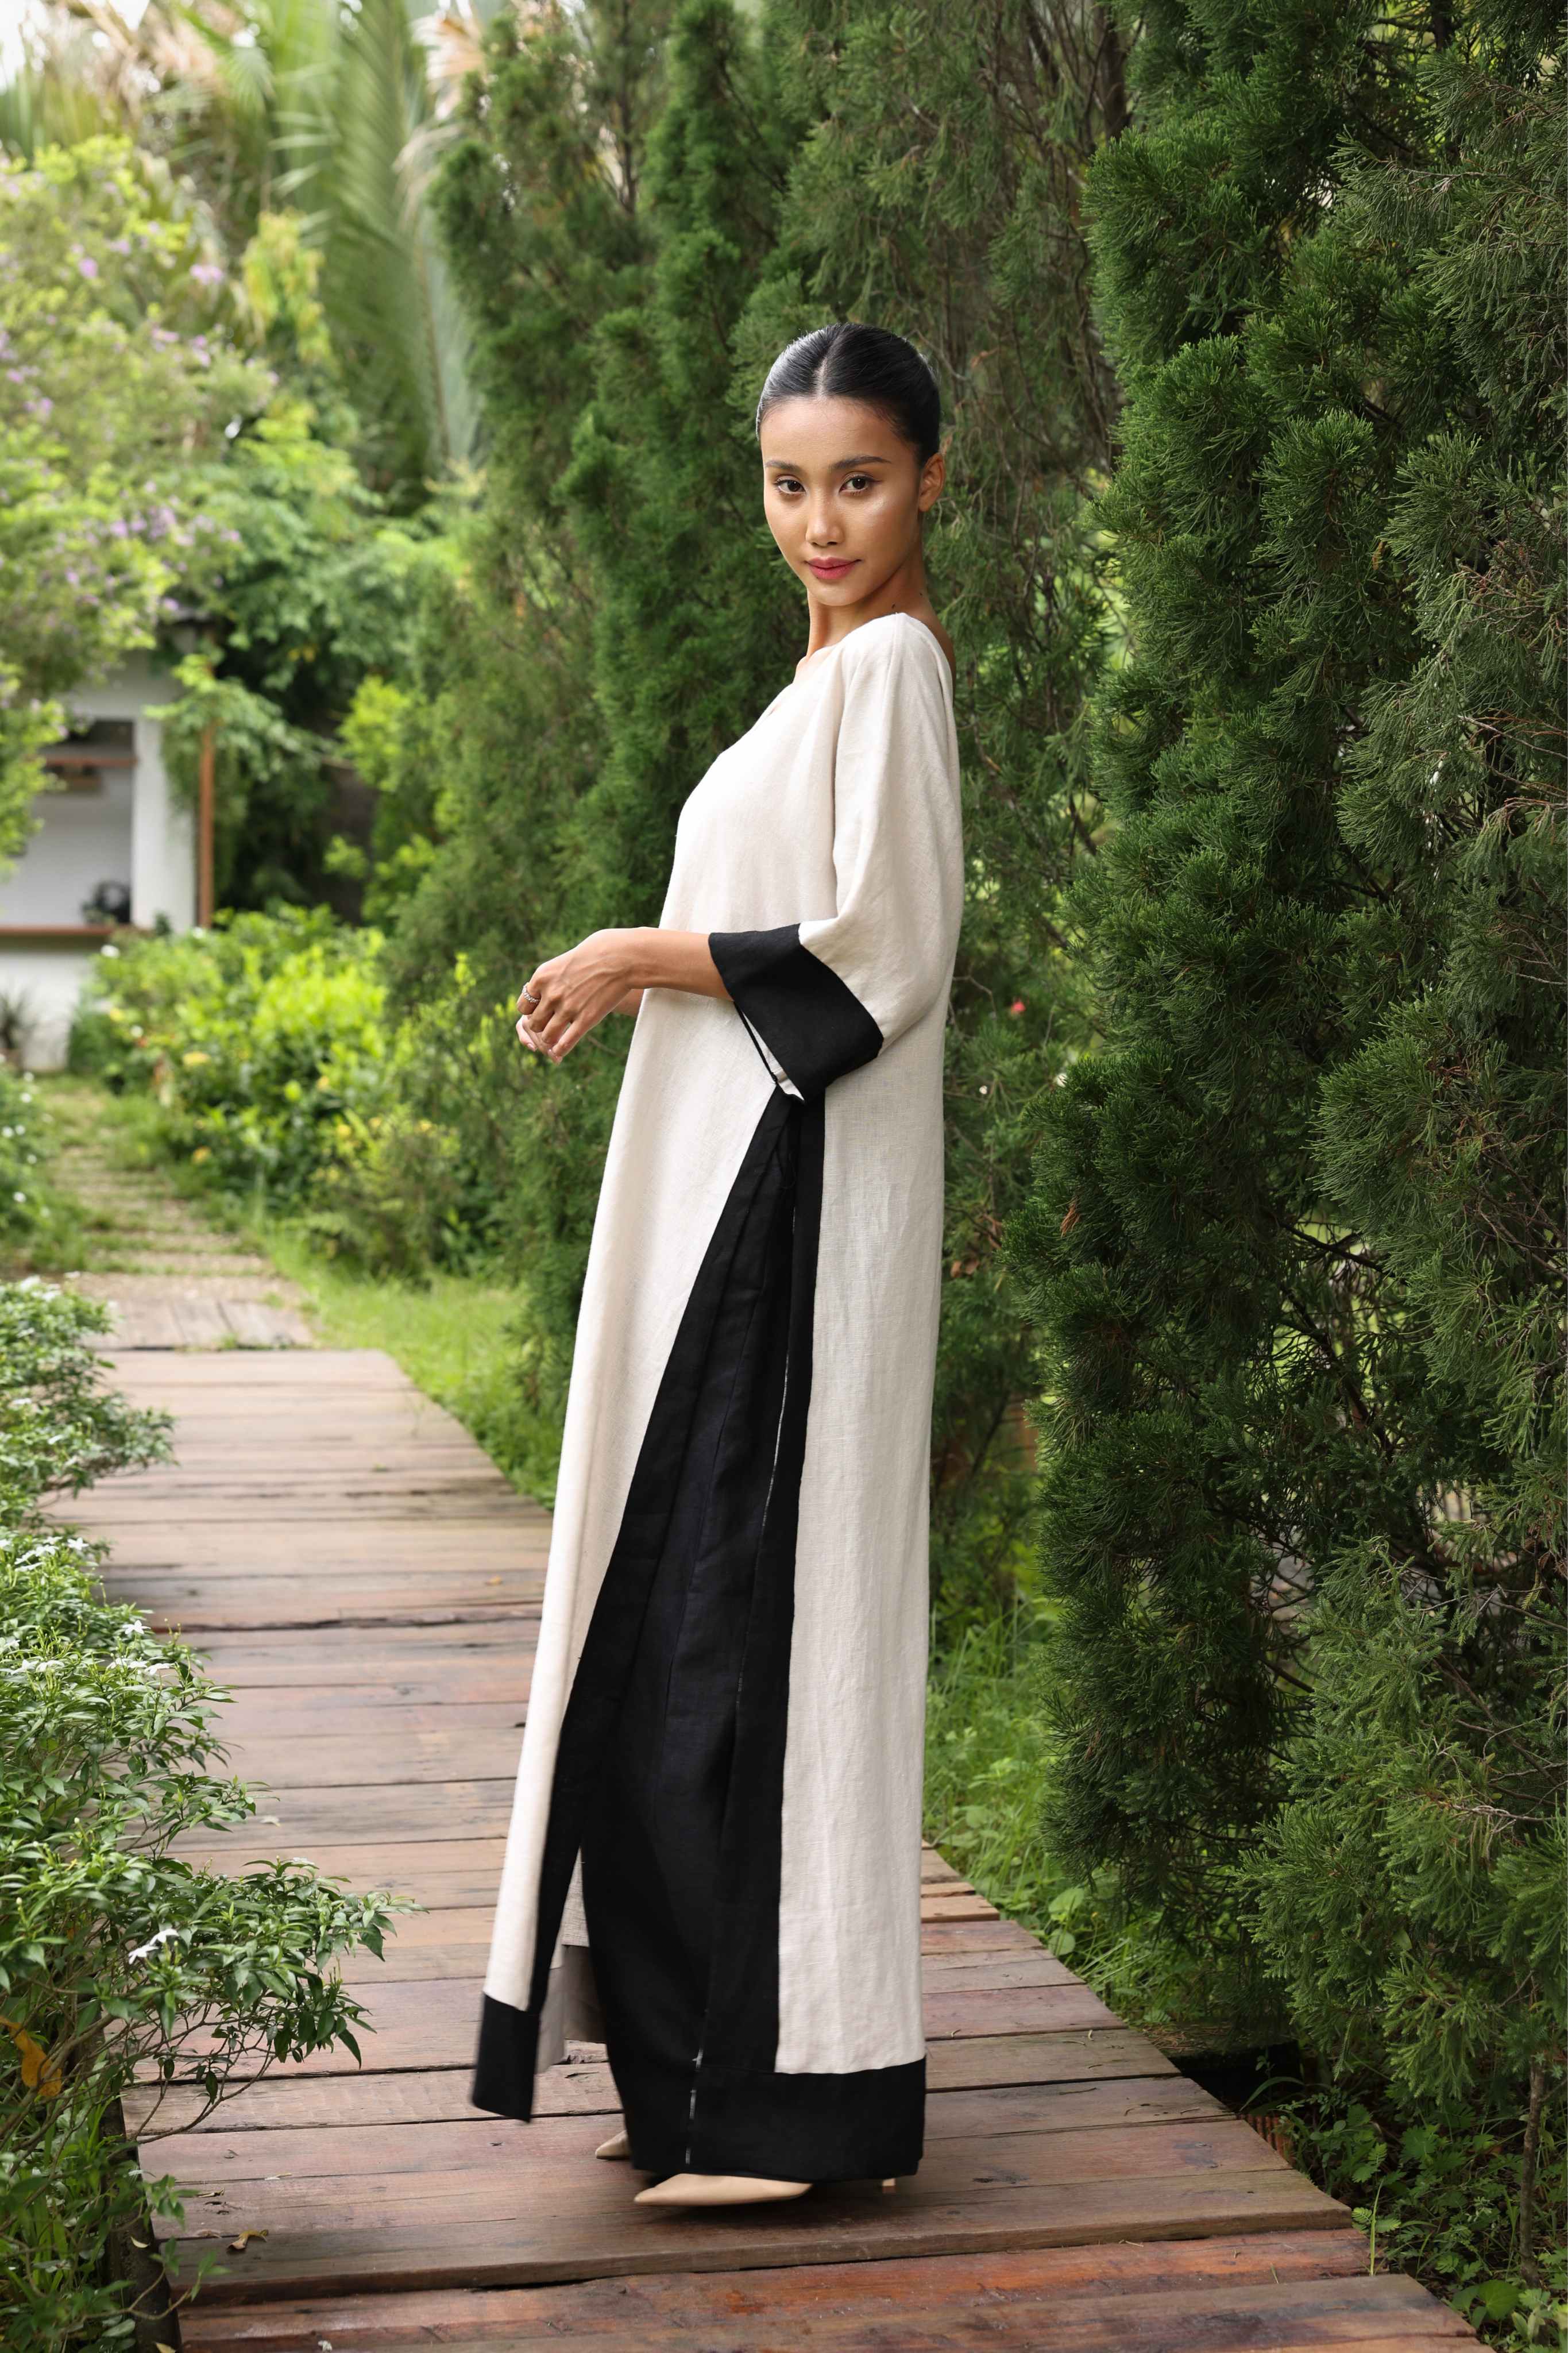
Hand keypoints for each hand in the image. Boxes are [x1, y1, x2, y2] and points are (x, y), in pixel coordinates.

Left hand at [516, 931, 641, 1060]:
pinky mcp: (585, 1020)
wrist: (619, 958)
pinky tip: (561, 1051)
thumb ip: (548, 981)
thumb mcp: (561, 964)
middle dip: (542, 1025)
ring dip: (551, 1038)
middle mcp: (551, 994)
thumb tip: (539, 996)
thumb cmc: (591, 957)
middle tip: (552, 1024)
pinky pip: (565, 1043)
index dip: (532, 1011)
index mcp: (541, 978)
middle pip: (534, 1023)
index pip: (523, 1007)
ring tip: (557, 1037)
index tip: (542, 1010)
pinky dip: (561, 1050)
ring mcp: (568, 1008)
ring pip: (547, 1036)